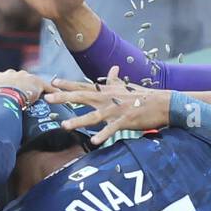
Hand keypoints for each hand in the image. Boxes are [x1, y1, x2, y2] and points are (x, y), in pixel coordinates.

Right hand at [0, 70, 50, 119]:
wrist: (2, 97)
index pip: (3, 81)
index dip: (5, 89)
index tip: (7, 96)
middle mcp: (12, 73)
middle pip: (19, 80)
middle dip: (21, 88)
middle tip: (24, 99)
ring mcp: (26, 77)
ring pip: (32, 83)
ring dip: (36, 90)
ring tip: (40, 98)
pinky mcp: (37, 82)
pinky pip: (47, 87)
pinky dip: (52, 92)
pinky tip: (57, 96)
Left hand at [45, 67, 170, 145]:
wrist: (162, 103)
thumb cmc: (143, 96)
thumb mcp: (127, 86)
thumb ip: (115, 80)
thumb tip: (112, 68)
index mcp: (107, 91)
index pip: (83, 86)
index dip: (67, 84)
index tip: (52, 82)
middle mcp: (108, 99)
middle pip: (82, 97)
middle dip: (64, 98)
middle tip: (47, 98)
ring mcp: (116, 110)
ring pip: (93, 116)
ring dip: (78, 121)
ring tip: (64, 126)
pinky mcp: (125, 121)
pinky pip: (112, 129)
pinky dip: (103, 135)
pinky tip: (94, 141)